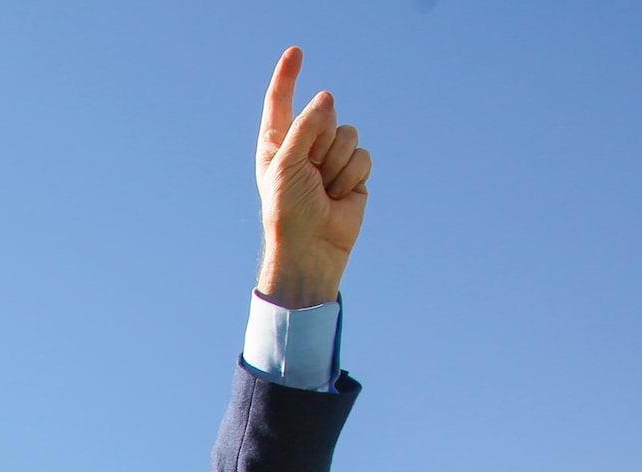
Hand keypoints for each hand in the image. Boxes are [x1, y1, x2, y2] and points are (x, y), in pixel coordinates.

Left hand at [255, 47, 370, 308]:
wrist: (311, 249)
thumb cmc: (289, 210)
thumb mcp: (288, 164)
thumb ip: (306, 126)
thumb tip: (328, 97)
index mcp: (278, 143)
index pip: (281, 102)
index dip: (288, 77)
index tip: (295, 51)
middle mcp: (305, 147)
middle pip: (325, 115)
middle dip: (321, 141)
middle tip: (310, 173)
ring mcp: (331, 159)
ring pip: (348, 133)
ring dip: (336, 162)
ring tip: (323, 189)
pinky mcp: (354, 173)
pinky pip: (362, 155)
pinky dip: (352, 175)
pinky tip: (339, 196)